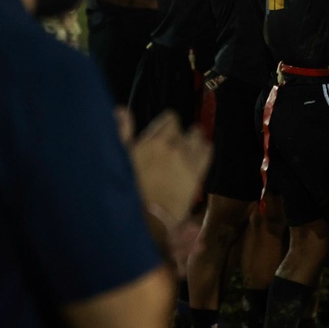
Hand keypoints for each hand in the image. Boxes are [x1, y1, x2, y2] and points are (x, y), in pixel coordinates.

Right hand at [131, 110, 211, 225]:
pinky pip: (208, 150)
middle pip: (186, 130)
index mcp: (152, 140)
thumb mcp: (121, 158)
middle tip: (174, 147)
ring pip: (198, 137)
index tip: (164, 134)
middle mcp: (172, 145)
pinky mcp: (198, 172)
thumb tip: (120, 110)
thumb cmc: (128, 189)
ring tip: (187, 151)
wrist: (146, 217)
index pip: (171, 118)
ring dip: (194, 141)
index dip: (168, 125)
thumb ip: (122, 132)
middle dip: (180, 135)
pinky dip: (204, 149)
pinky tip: (199, 155)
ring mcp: (187, 158)